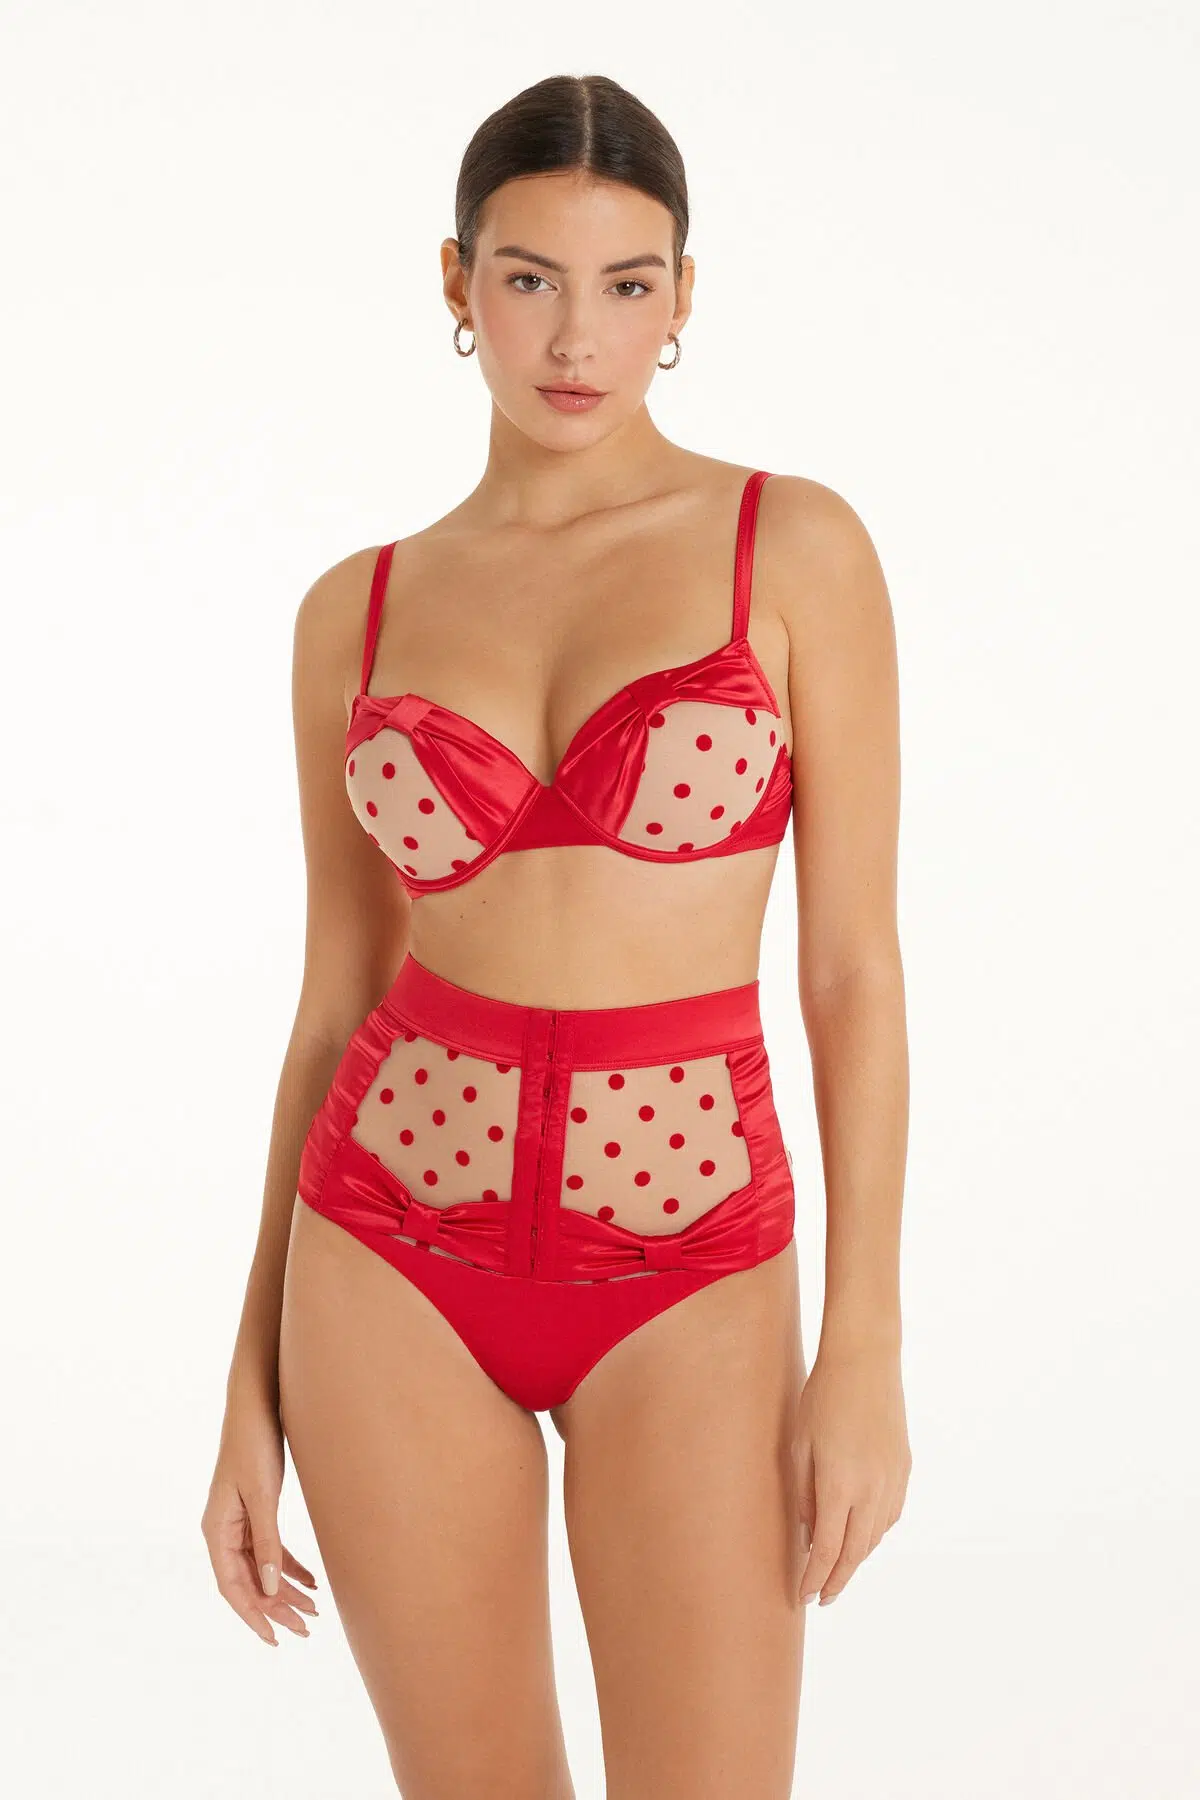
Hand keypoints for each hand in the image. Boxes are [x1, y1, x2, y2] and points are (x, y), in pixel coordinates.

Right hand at [201, 1396, 319, 1646]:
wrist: (257, 1402)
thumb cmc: (254, 1442)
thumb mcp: (262, 1493)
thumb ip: (267, 1540)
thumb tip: (272, 1587)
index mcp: (217, 1529)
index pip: (232, 1586)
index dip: (252, 1615)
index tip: (275, 1638)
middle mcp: (224, 1529)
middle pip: (248, 1581)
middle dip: (276, 1608)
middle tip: (306, 1629)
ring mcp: (239, 1519)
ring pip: (261, 1567)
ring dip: (285, 1590)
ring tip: (314, 1611)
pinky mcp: (256, 1508)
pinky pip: (270, 1548)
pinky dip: (289, 1566)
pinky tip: (311, 1580)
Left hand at [794, 1340, 910, 1605]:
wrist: (866, 1359)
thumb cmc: (822, 1397)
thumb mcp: (799, 1444)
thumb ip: (803, 1493)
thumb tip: (808, 1531)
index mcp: (840, 1484)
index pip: (827, 1550)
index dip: (815, 1579)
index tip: (804, 1597)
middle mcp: (872, 1489)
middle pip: (856, 1553)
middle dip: (838, 1579)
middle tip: (822, 1598)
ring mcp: (893, 1479)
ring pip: (876, 1536)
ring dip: (857, 1558)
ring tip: (838, 1569)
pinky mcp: (905, 1468)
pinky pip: (891, 1514)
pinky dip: (875, 1533)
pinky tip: (862, 1534)